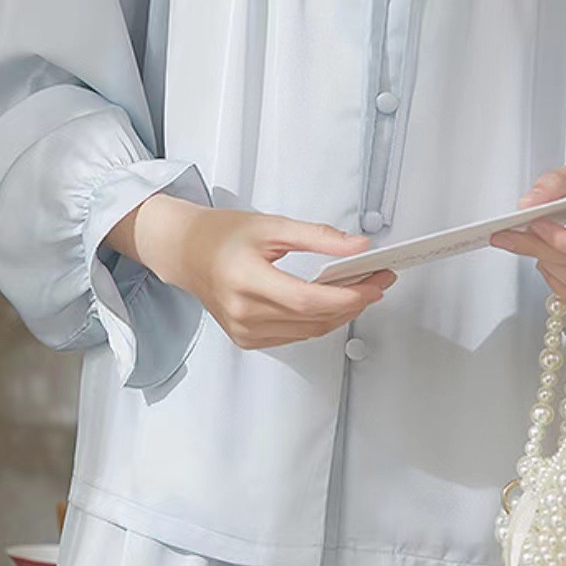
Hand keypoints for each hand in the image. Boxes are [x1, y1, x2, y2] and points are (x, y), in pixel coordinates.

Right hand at [132, 195, 397, 349]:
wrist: (186, 253)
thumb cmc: (222, 235)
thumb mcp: (272, 225)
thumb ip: (318, 237)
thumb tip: (359, 246)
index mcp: (246, 280)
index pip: (307, 300)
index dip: (347, 296)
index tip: (375, 282)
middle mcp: (243, 313)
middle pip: (314, 319)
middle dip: (354, 302)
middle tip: (378, 281)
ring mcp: (245, 331)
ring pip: (309, 332)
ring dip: (340, 313)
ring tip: (360, 290)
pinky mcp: (247, 340)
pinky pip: (295, 336)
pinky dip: (318, 321)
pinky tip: (330, 302)